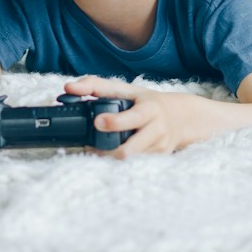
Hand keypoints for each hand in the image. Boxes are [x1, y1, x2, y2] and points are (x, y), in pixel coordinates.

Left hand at [61, 76, 224, 156]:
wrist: (183, 118)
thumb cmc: (148, 102)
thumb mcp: (128, 90)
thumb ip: (97, 86)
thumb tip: (68, 88)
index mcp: (150, 108)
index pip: (134, 117)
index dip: (116, 122)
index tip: (97, 122)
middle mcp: (157, 128)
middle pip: (129, 149)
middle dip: (108, 151)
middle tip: (90, 147)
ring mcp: (158, 146)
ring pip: (129, 161)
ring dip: (109, 158)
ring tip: (95, 150)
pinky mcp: (158, 159)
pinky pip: (134, 165)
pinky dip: (119, 162)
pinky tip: (109, 155)